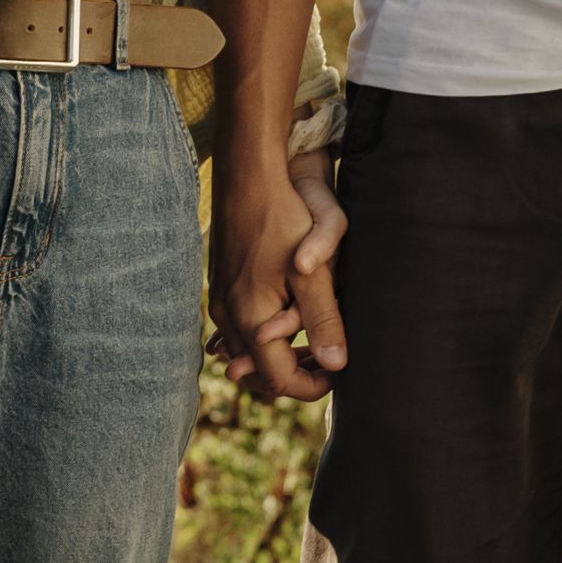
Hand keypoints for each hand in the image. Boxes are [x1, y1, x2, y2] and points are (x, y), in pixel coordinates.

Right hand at [208, 151, 349, 401]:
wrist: (247, 175)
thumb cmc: (283, 219)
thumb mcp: (313, 273)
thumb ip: (323, 321)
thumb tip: (337, 365)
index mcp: (250, 319)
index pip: (279, 380)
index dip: (313, 387)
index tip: (340, 375)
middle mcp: (228, 316)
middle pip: (258, 372)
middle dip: (294, 376)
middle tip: (329, 364)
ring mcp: (220, 300)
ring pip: (247, 349)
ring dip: (279, 355)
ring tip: (314, 344)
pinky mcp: (221, 284)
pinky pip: (239, 326)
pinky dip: (264, 335)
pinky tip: (287, 320)